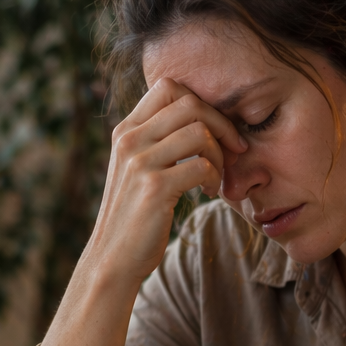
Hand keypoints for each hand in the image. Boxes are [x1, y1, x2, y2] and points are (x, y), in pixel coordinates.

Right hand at [83, 78, 248, 288]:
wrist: (112, 259)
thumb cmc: (134, 215)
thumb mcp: (137, 169)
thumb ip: (157, 141)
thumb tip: (199, 119)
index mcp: (126, 130)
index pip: (168, 86)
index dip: (202, 103)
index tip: (217, 130)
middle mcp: (129, 140)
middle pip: (189, 102)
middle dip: (221, 124)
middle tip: (233, 150)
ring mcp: (139, 162)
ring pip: (199, 132)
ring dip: (219, 155)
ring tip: (215, 178)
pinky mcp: (154, 187)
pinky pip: (202, 165)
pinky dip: (215, 178)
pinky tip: (208, 192)